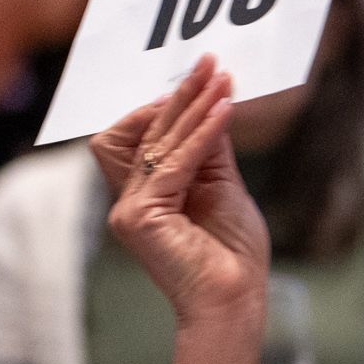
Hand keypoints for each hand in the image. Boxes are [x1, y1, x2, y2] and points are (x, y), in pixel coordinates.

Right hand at [88, 57, 268, 326]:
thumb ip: (208, 148)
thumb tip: (209, 100)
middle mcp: (128, 201)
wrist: (235, 301)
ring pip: (157, 141)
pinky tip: (224, 111)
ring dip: (191, 106)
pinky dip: (201, 134)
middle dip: (178, 94)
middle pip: (143, 131)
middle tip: (209, 62)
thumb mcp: (221, 186)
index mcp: (144, 195)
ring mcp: (129, 211)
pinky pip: (174, 163)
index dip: (167, 103)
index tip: (203, 73)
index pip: (140, 135)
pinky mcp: (140, 217)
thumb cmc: (232, 254)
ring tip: (220, 79)